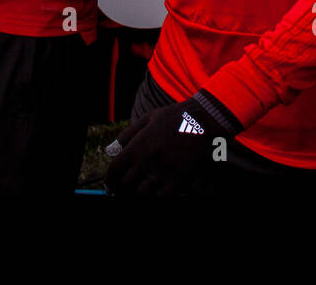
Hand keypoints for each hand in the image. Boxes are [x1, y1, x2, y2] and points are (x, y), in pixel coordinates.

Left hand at [103, 92, 241, 195]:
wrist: (205, 121)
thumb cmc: (175, 117)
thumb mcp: (148, 118)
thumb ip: (128, 134)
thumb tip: (110, 150)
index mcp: (140, 143)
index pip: (116, 168)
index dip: (110, 178)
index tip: (110, 182)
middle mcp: (150, 160)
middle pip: (126, 183)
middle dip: (122, 186)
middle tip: (123, 187)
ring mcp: (165, 172)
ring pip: (143, 192)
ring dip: (139, 191)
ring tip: (140, 187)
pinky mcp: (180, 180)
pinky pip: (162, 197)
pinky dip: (156, 195)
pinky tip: (156, 189)